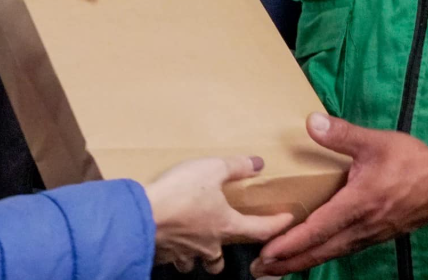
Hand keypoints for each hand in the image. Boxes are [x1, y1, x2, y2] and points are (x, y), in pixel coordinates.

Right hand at [146, 156, 294, 274]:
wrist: (141, 216)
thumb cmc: (179, 194)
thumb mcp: (211, 169)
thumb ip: (235, 166)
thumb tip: (257, 163)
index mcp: (225, 225)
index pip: (260, 229)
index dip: (276, 225)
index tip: (286, 221)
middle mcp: (208, 245)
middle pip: (221, 260)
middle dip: (223, 255)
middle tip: (223, 240)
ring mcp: (184, 253)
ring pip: (195, 263)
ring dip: (197, 255)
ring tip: (194, 242)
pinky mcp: (162, 253)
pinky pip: (172, 257)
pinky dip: (173, 250)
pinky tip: (168, 237)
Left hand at [250, 114, 427, 276]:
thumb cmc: (414, 163)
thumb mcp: (376, 142)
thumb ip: (342, 134)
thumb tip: (312, 122)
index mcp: (359, 204)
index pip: (318, 228)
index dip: (291, 242)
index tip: (267, 252)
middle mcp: (362, 226)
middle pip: (319, 251)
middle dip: (288, 262)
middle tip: (259, 270)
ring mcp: (370, 235)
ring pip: (330, 254)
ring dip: (302, 262)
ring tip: (277, 269)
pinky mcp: (376, 236)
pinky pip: (343, 250)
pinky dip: (321, 256)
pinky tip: (312, 255)